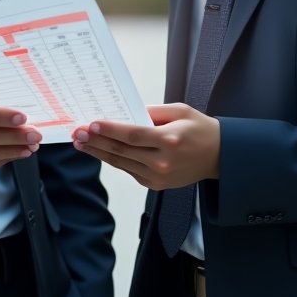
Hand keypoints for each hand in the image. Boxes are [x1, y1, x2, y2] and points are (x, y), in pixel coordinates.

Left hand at [72, 104, 219, 190]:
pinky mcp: (155, 185)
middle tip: (77, 133)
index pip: (133, 135)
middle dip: (96, 141)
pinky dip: (113, 160)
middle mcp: (163, 162)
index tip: (91, 124)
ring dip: (98, 152)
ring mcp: (159, 177)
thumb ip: (152, 112)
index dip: (110, 130)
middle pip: (122, 151)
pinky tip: (100, 151)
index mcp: (170, 140)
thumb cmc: (200, 129)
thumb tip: (126, 112)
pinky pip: (129, 170)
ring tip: (81, 143)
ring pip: (121, 163)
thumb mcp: (179, 111)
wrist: (219, 156)